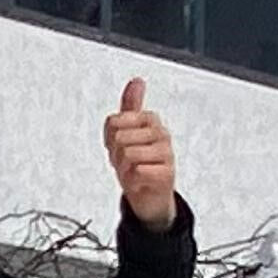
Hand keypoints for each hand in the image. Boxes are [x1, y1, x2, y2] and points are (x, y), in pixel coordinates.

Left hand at [103, 77, 176, 230]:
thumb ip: (130, 105)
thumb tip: (137, 81)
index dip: (110, 139)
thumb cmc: (137, 163)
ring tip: (134, 171)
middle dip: (116, 155)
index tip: (119, 146)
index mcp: (149, 119)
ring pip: (128, 153)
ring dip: (125, 169)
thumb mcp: (127, 131)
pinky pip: (139, 171)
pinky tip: (141, 181)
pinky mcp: (168, 173)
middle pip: (119, 137)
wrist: (149, 196)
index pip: (114, 121)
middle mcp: (160, 133)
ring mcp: (166, 152)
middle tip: (127, 162)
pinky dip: (134, 181)